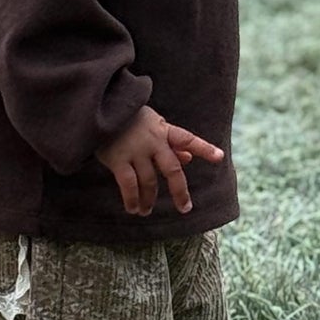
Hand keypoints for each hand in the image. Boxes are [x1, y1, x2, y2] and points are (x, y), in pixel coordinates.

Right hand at [96, 104, 224, 215]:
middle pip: (172, 169)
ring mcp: (135, 150)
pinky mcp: (118, 159)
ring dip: (149, 200)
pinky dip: (132, 199)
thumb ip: (171, 142)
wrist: (100, 109)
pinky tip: (133, 208)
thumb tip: (189, 158)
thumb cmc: (130, 119)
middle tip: (185, 208)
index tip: (219, 157)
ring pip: (150, 181)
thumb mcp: (153, 124)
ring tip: (146, 210)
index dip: (204, 148)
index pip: (188, 139)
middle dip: (180, 191)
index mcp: (163, 130)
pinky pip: (129, 185)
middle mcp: (152, 140)